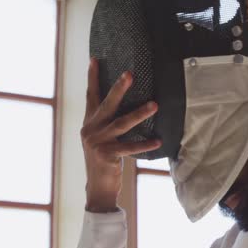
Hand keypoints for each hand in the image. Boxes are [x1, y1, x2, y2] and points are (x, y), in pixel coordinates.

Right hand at [81, 58, 160, 211]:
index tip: (95, 59)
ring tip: (154, 105)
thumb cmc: (104, 161)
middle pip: (106, 104)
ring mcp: (97, 142)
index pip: (91, 96)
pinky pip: (130, 147)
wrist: (97, 188)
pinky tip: (158, 140)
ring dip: (139, 113)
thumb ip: (108, 123)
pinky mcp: (107, 155)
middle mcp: (91, 130)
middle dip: (118, 88)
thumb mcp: (102, 139)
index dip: (93, 78)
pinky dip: (145, 144)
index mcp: (89, 123)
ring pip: (122, 123)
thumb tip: (129, 105)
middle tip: (129, 73)